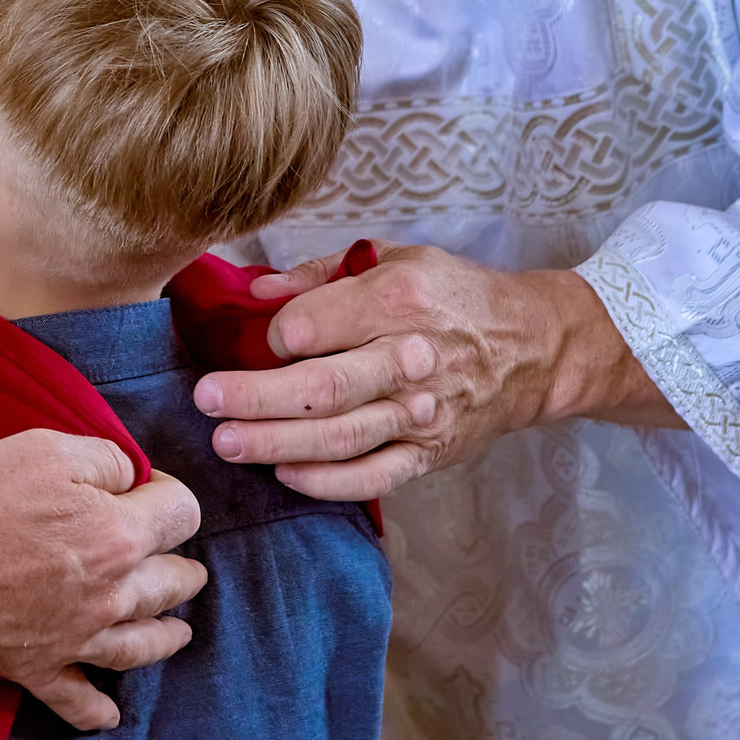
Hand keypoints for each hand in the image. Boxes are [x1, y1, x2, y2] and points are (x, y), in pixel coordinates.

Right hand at [0, 430, 204, 730]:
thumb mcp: (45, 449)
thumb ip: (104, 460)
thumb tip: (130, 477)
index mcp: (120, 535)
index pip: (182, 513)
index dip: (168, 491)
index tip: (144, 486)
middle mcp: (113, 594)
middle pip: (172, 582)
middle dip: (180, 563)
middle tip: (176, 557)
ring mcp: (78, 638)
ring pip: (143, 644)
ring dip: (166, 633)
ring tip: (179, 629)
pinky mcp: (38, 668)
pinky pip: (77, 700)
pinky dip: (96, 711)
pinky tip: (110, 717)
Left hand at [192, 244, 680, 502]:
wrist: (534, 347)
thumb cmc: (452, 295)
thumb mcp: (394, 257)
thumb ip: (320, 273)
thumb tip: (254, 293)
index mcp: (399, 299)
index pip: (318, 324)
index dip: (277, 334)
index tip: (256, 339)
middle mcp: (410, 360)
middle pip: (322, 387)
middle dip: (255, 397)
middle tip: (205, 400)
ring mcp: (422, 414)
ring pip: (341, 437)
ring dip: (276, 443)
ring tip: (225, 442)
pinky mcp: (430, 454)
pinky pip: (373, 477)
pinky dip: (327, 482)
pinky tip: (284, 474)